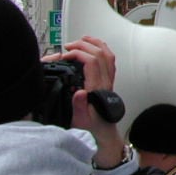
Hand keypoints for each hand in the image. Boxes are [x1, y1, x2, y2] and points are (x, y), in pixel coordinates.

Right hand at [54, 36, 123, 166]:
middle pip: (101, 54)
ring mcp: (109, 81)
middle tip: (69, 47)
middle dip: (85, 46)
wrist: (104, 134)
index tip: (66, 55)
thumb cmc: (92, 128)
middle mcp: (106, 82)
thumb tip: (80, 92)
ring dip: (96, 45)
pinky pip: (110, 62)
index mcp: (98, 88)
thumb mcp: (81, 120)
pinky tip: (93, 49)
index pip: (92, 62)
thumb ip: (79, 107)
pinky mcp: (108, 82)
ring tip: (81, 40)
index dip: (79, 54)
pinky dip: (102, 51)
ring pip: (108, 56)